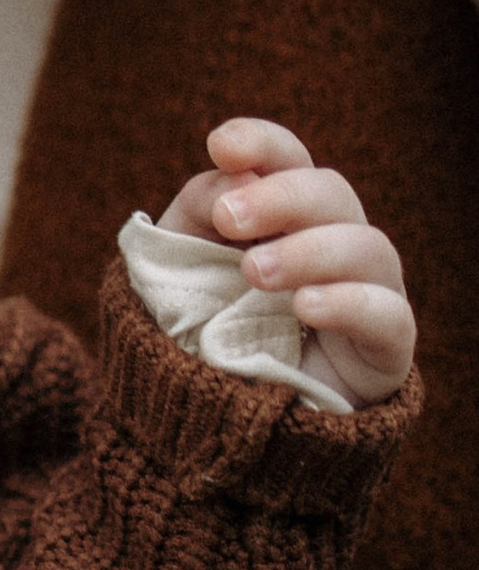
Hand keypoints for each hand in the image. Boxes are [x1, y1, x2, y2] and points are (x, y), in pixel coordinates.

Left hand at [161, 117, 414, 402]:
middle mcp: (335, 244)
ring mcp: (367, 294)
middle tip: (229, 218)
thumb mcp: (180, 267)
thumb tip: (231, 172)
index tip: (220, 145)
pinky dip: (350, 303)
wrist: (214, 426)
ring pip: (369, 247)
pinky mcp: (383, 352)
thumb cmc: (203, 334)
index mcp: (285, 218)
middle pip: (334, 194)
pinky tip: (305, 308)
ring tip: (254, 273)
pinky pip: (389, 316)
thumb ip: (198, 214)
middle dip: (282, 197)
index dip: (263, 143)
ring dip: (309, 251)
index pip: (289, 161)